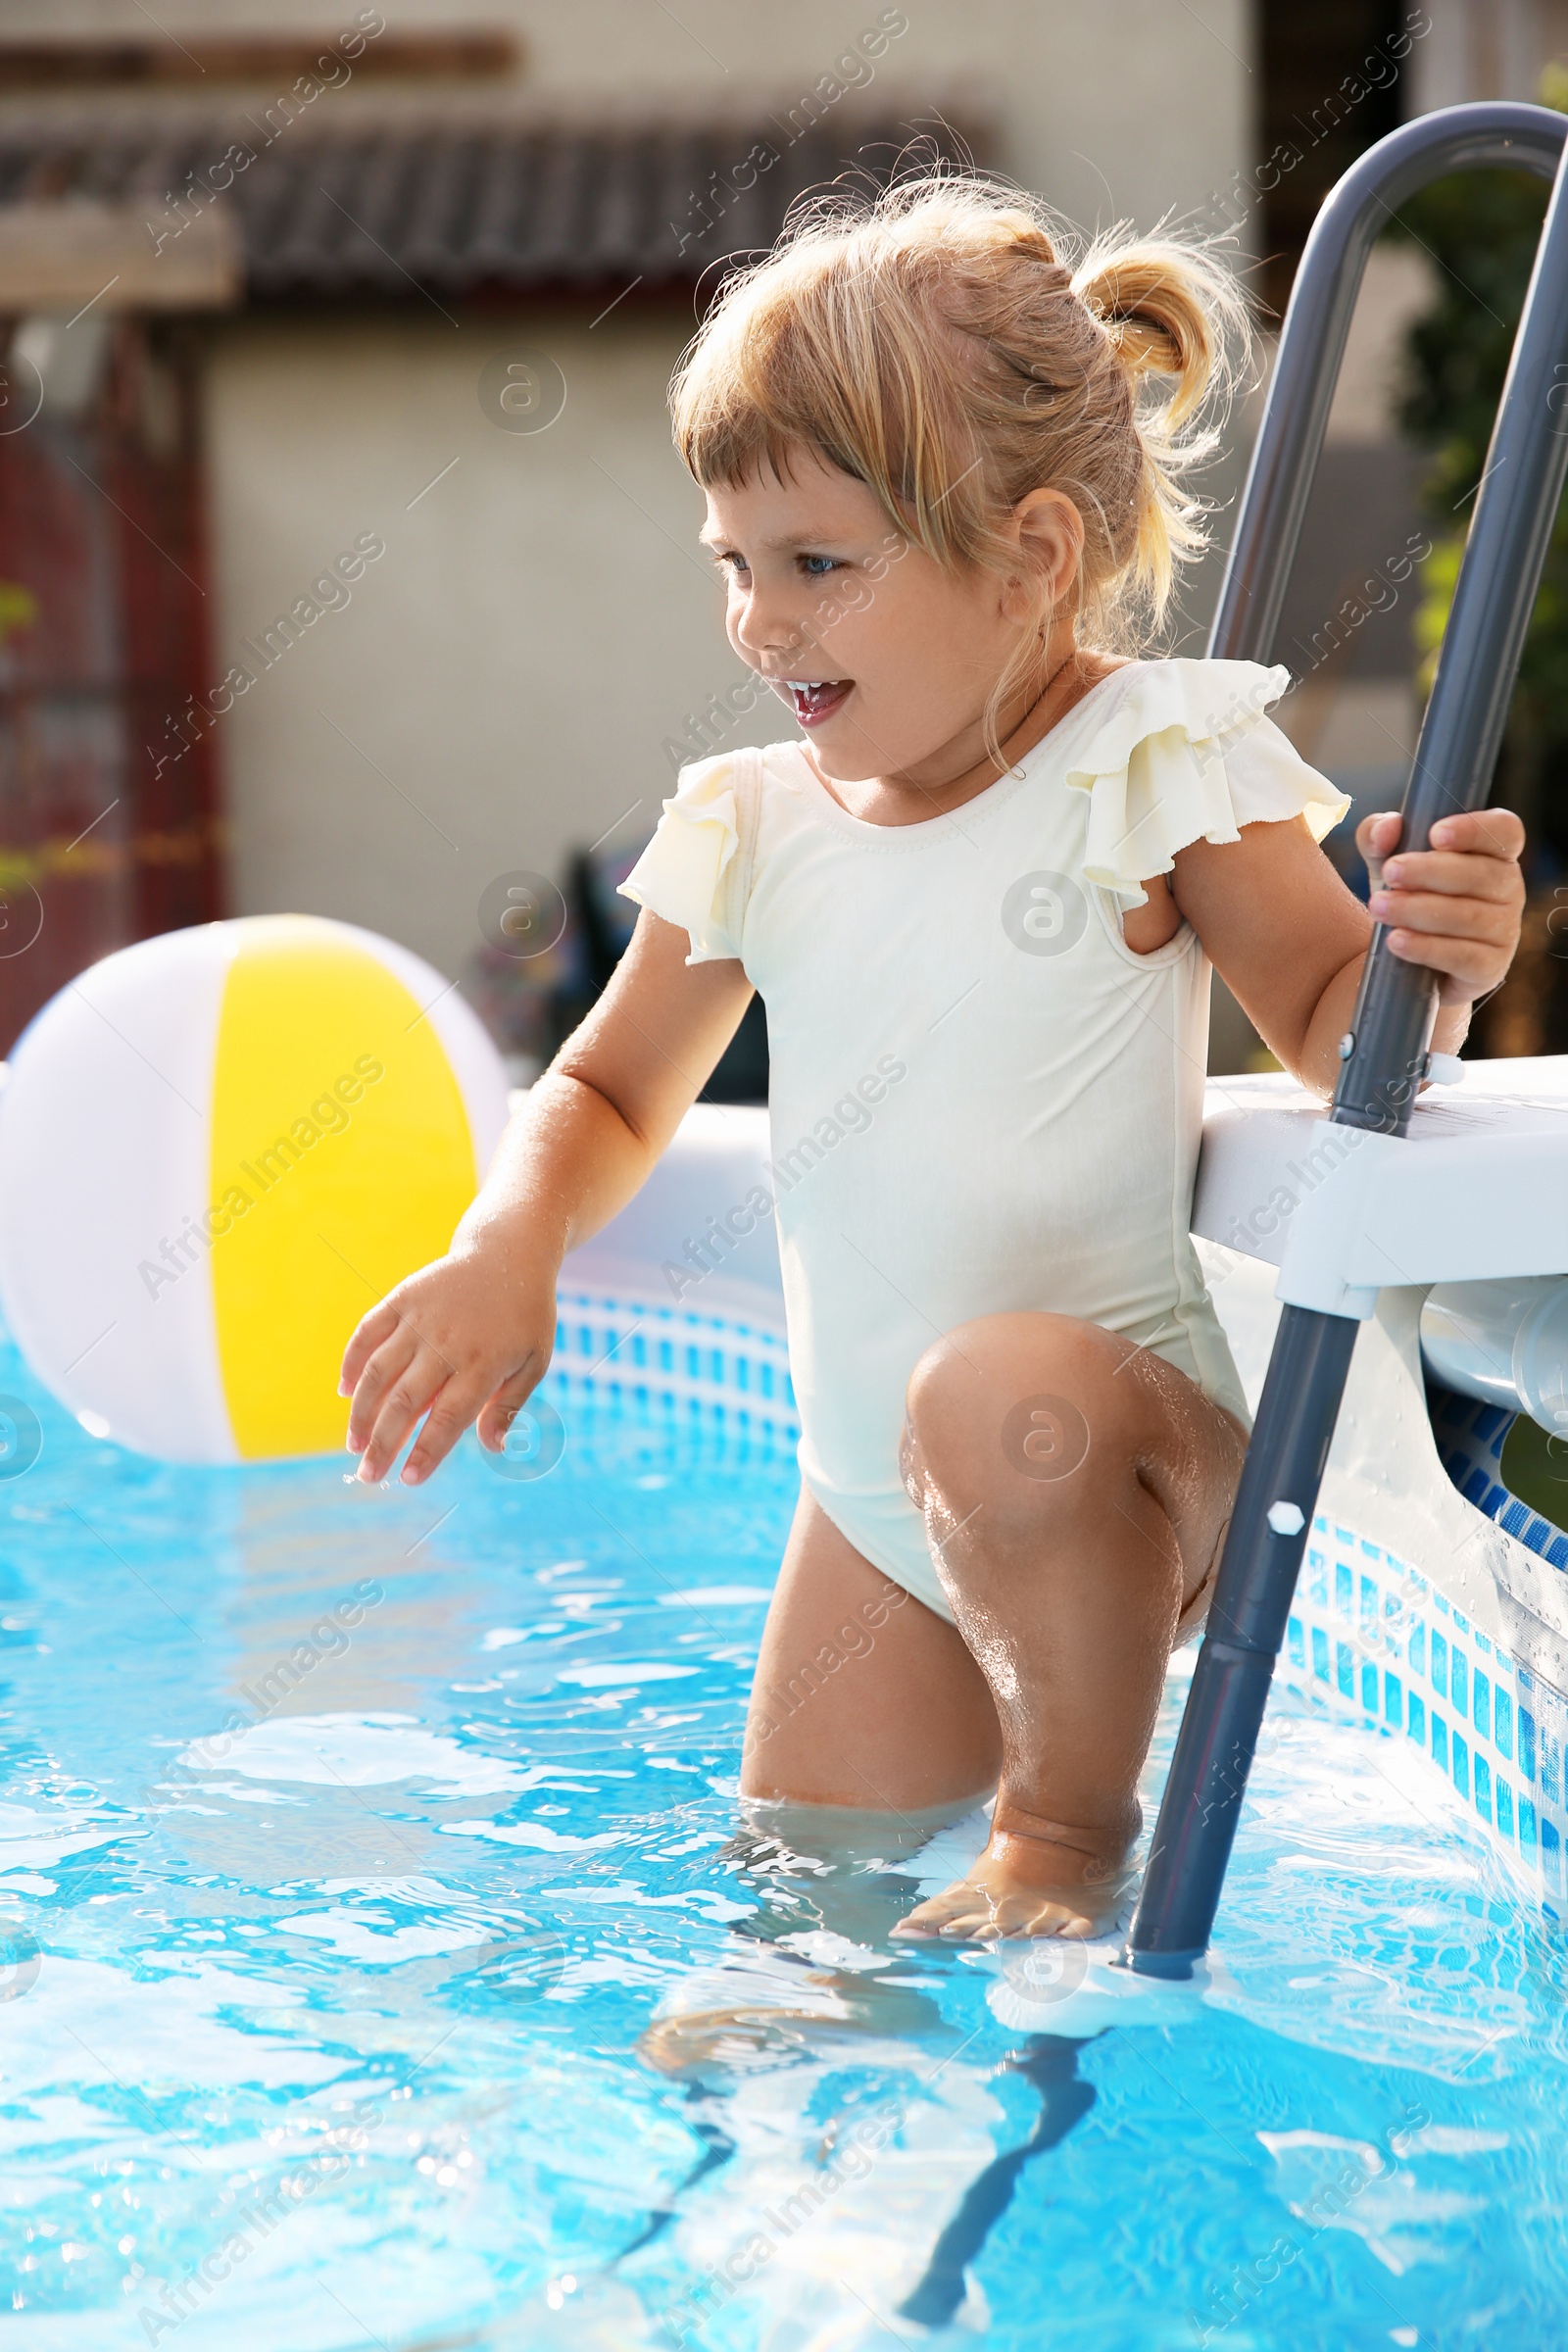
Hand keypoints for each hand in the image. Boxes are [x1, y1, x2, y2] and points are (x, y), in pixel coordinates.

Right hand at [339, 1245, 556, 1485]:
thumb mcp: (534, 1360)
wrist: (508, 1251)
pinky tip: (344, 1392)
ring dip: (361, 1412)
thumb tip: (492, 1448)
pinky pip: (368, 1333)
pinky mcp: (402, 1298)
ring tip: (354, 1444)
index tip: (409, 1479)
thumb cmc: (524, 1314)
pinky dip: (352, 1362)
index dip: (426, 1451)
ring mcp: (420, 1318)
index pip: (448, 1418)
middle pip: (406, 1401)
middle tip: (367, 1475)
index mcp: (483, 1363)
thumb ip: (509, 1405)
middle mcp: (447, 1342)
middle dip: (383, 1443)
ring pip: (379, 1372)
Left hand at [1361, 806, 1524, 1007]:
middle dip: (1430, 871)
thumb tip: (1387, 826)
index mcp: (1492, 854)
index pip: (1504, 831)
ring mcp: (1504, 931)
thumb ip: (1379, 837)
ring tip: (1378, 907)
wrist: (1408, 966)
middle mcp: (1508, 889)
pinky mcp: (1490, 968)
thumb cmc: (1408, 899)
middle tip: (1390, 872)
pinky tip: (1396, 941)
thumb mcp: (1387, 864)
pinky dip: (1426, 948)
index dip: (1475, 830)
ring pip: (1468, 916)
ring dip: (1418, 910)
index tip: (1435, 834)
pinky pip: (1463, 957)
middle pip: (1481, 874)